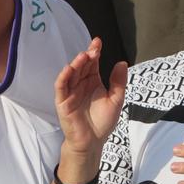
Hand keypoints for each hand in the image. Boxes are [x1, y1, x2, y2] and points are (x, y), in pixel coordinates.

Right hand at [54, 38, 126, 161]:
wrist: (93, 142)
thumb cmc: (102, 122)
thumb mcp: (115, 100)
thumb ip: (118, 82)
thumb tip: (122, 63)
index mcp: (92, 82)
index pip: (92, 63)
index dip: (94, 52)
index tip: (98, 41)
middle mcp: (81, 84)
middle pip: (82, 66)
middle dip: (87, 56)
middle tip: (93, 49)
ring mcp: (71, 92)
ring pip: (72, 74)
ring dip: (76, 64)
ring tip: (84, 56)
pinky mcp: (63, 102)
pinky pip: (61, 87)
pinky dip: (64, 77)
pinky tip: (69, 69)